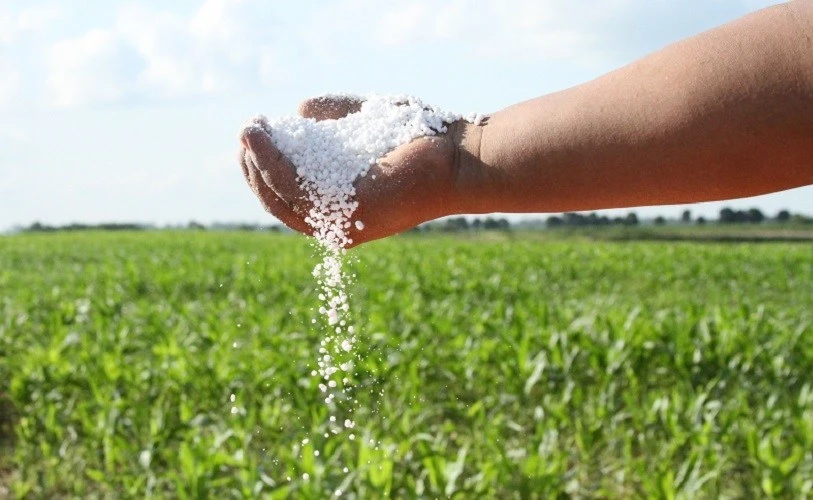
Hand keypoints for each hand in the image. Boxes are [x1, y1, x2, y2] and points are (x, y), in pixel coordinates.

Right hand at [239, 95, 479, 246]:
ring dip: (256, 162)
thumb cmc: (420, 140)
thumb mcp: (364, 125)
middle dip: (254, 170)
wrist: (460, 156)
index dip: (265, 171)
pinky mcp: (349, 214)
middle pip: (279, 202)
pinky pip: (295, 187)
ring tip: (248, 131)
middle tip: (244, 135)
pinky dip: (270, 161)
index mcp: (343, 211)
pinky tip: (260, 137)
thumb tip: (299, 112)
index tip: (254, 140)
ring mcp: (343, 224)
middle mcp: (340, 225)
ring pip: (281, 196)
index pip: (292, 199)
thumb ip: (334, 118)